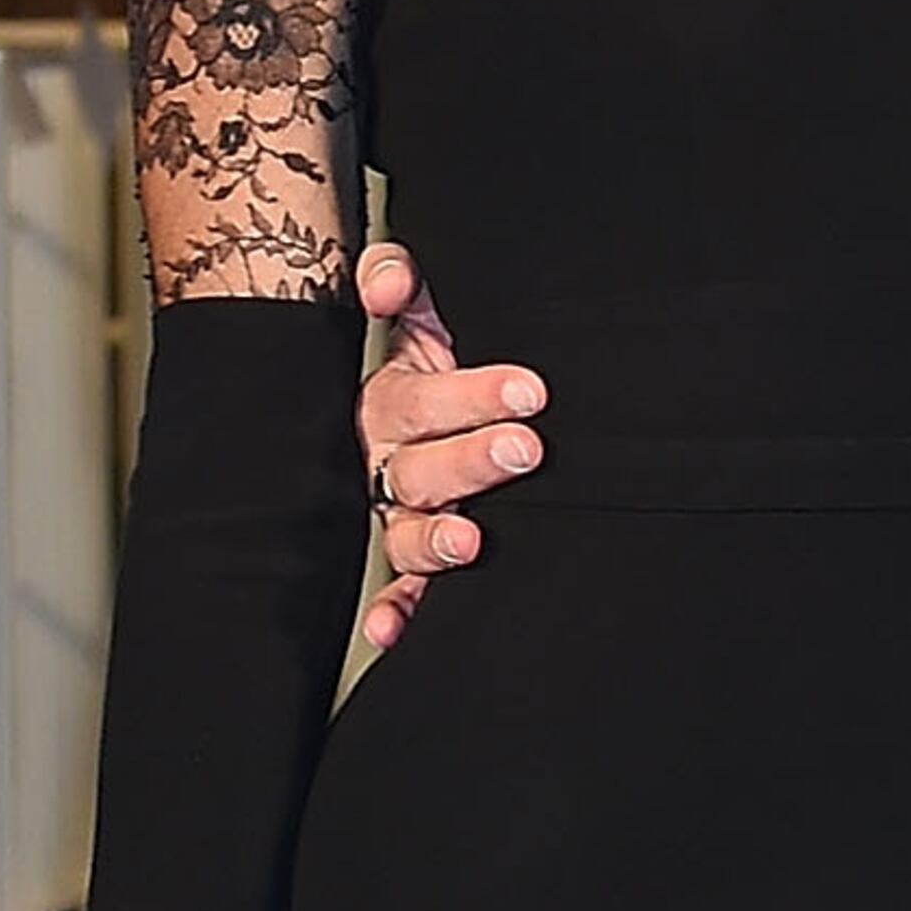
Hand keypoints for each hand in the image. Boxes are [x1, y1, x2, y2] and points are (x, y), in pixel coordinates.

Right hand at [351, 239, 544, 651]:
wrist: (420, 388)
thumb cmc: (424, 350)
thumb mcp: (412, 307)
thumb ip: (395, 279)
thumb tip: (385, 281)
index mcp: (386, 401)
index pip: (419, 401)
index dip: (469, 396)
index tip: (529, 391)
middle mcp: (382, 460)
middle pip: (415, 468)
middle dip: (470, 461)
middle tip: (524, 449)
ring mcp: (392, 512)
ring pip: (402, 530)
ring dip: (433, 540)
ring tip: (471, 539)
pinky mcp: (407, 553)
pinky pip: (394, 586)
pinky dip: (392, 611)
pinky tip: (389, 631)